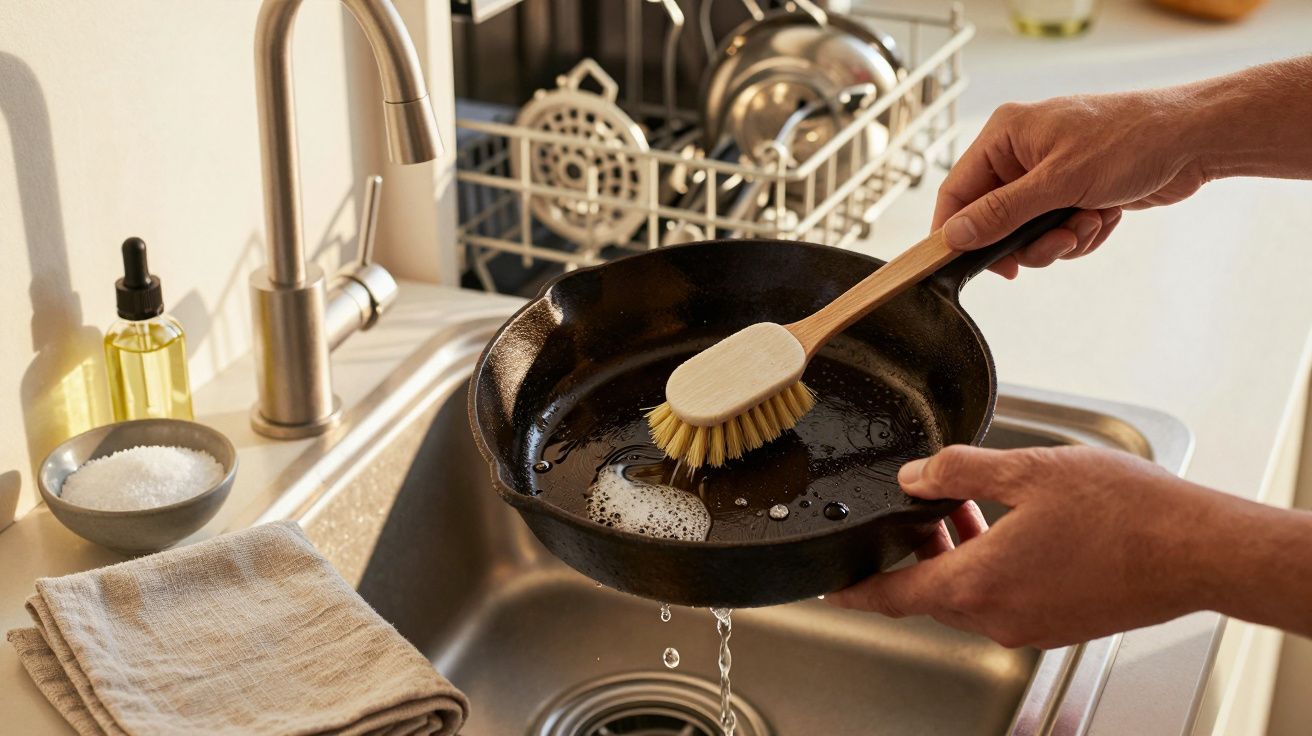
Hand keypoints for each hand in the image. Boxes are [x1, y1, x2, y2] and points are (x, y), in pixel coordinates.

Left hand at [827, 445, 1224, 647]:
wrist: (1198, 549)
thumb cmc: (1126, 512)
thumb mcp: (1029, 470)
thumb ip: (960, 470)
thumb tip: (916, 476)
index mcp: (980, 583)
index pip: (893, 597)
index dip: (855, 591)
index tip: (830, 591)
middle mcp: (1000, 615)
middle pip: (932, 591)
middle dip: (917, 552)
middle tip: (918, 511)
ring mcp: (1032, 624)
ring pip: (970, 592)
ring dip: (957, 554)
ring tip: (964, 507)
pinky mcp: (1061, 622)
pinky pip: (1005, 597)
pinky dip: (992, 565)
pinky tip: (1009, 527)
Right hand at [935, 91, 1210, 277]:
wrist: (1194, 140)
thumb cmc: (1131, 141)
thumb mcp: (1059, 181)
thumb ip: (1001, 212)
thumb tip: (954, 235)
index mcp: (1005, 135)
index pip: (956, 191)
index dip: (954, 231)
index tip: (960, 265)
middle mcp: (1020, 154)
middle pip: (992, 220)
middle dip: (1028, 240)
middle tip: (1057, 243)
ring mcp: (1047, 175)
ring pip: (1027, 233)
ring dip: (1060, 240)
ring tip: (1091, 221)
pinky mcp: (1072, 193)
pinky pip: (1056, 232)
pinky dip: (1081, 235)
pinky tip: (1107, 216)